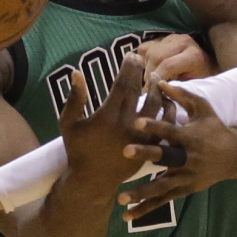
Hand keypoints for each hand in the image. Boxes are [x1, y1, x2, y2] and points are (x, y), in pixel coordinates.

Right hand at [61, 53, 163, 191]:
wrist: (92, 180)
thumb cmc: (78, 150)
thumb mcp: (68, 124)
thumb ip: (74, 98)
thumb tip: (77, 73)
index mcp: (108, 117)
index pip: (123, 84)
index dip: (129, 68)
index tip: (131, 56)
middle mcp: (127, 126)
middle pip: (140, 92)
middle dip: (142, 73)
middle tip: (142, 60)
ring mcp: (143, 137)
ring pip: (157, 107)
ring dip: (158, 90)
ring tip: (157, 79)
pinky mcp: (151, 147)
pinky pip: (166, 125)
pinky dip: (168, 110)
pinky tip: (166, 101)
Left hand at [118, 81, 236, 219]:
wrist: (235, 157)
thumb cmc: (214, 128)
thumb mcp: (203, 108)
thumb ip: (182, 95)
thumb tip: (159, 81)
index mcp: (192, 138)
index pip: (171, 131)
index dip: (155, 126)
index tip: (136, 121)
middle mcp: (189, 159)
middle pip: (166, 158)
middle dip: (146, 156)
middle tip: (125, 152)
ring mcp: (187, 177)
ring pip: (163, 186)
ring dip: (142, 193)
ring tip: (121, 198)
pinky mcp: (185, 189)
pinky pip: (163, 201)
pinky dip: (146, 209)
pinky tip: (127, 215)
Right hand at [137, 34, 217, 83]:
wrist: (207, 62)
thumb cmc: (200, 78)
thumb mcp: (191, 86)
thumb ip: (175, 87)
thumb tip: (156, 90)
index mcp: (193, 55)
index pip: (168, 66)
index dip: (156, 80)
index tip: (149, 93)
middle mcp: (182, 41)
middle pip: (156, 57)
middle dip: (149, 75)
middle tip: (149, 88)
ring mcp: (171, 37)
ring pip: (149, 52)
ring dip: (146, 68)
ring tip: (152, 79)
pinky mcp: (163, 37)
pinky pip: (145, 48)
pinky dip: (144, 60)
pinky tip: (152, 68)